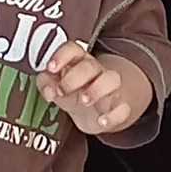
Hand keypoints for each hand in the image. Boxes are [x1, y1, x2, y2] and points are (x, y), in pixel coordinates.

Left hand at [36, 42, 152, 138]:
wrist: (97, 113)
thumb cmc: (74, 93)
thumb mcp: (57, 87)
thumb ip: (47, 84)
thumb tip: (48, 89)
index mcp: (78, 62)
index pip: (73, 50)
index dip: (61, 56)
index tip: (51, 68)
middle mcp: (96, 72)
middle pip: (90, 65)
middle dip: (74, 77)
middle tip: (62, 90)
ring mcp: (110, 88)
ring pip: (112, 79)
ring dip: (97, 89)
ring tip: (84, 100)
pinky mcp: (119, 107)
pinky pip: (123, 108)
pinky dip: (113, 115)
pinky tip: (101, 121)